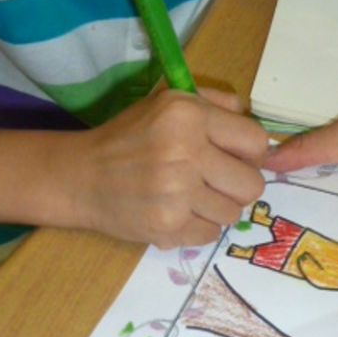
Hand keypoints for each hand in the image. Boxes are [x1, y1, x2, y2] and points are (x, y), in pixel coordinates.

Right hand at [66, 88, 266, 248]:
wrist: (81, 177)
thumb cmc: (130, 136)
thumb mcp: (168, 101)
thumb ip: (215, 102)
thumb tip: (251, 118)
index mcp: (189, 115)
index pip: (256, 142)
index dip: (252, 153)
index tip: (236, 157)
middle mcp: (186, 152)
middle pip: (253, 185)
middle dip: (239, 184)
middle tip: (218, 181)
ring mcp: (177, 193)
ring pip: (233, 213)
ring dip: (218, 208)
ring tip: (193, 196)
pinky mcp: (167, 226)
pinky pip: (211, 235)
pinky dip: (199, 227)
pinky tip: (178, 212)